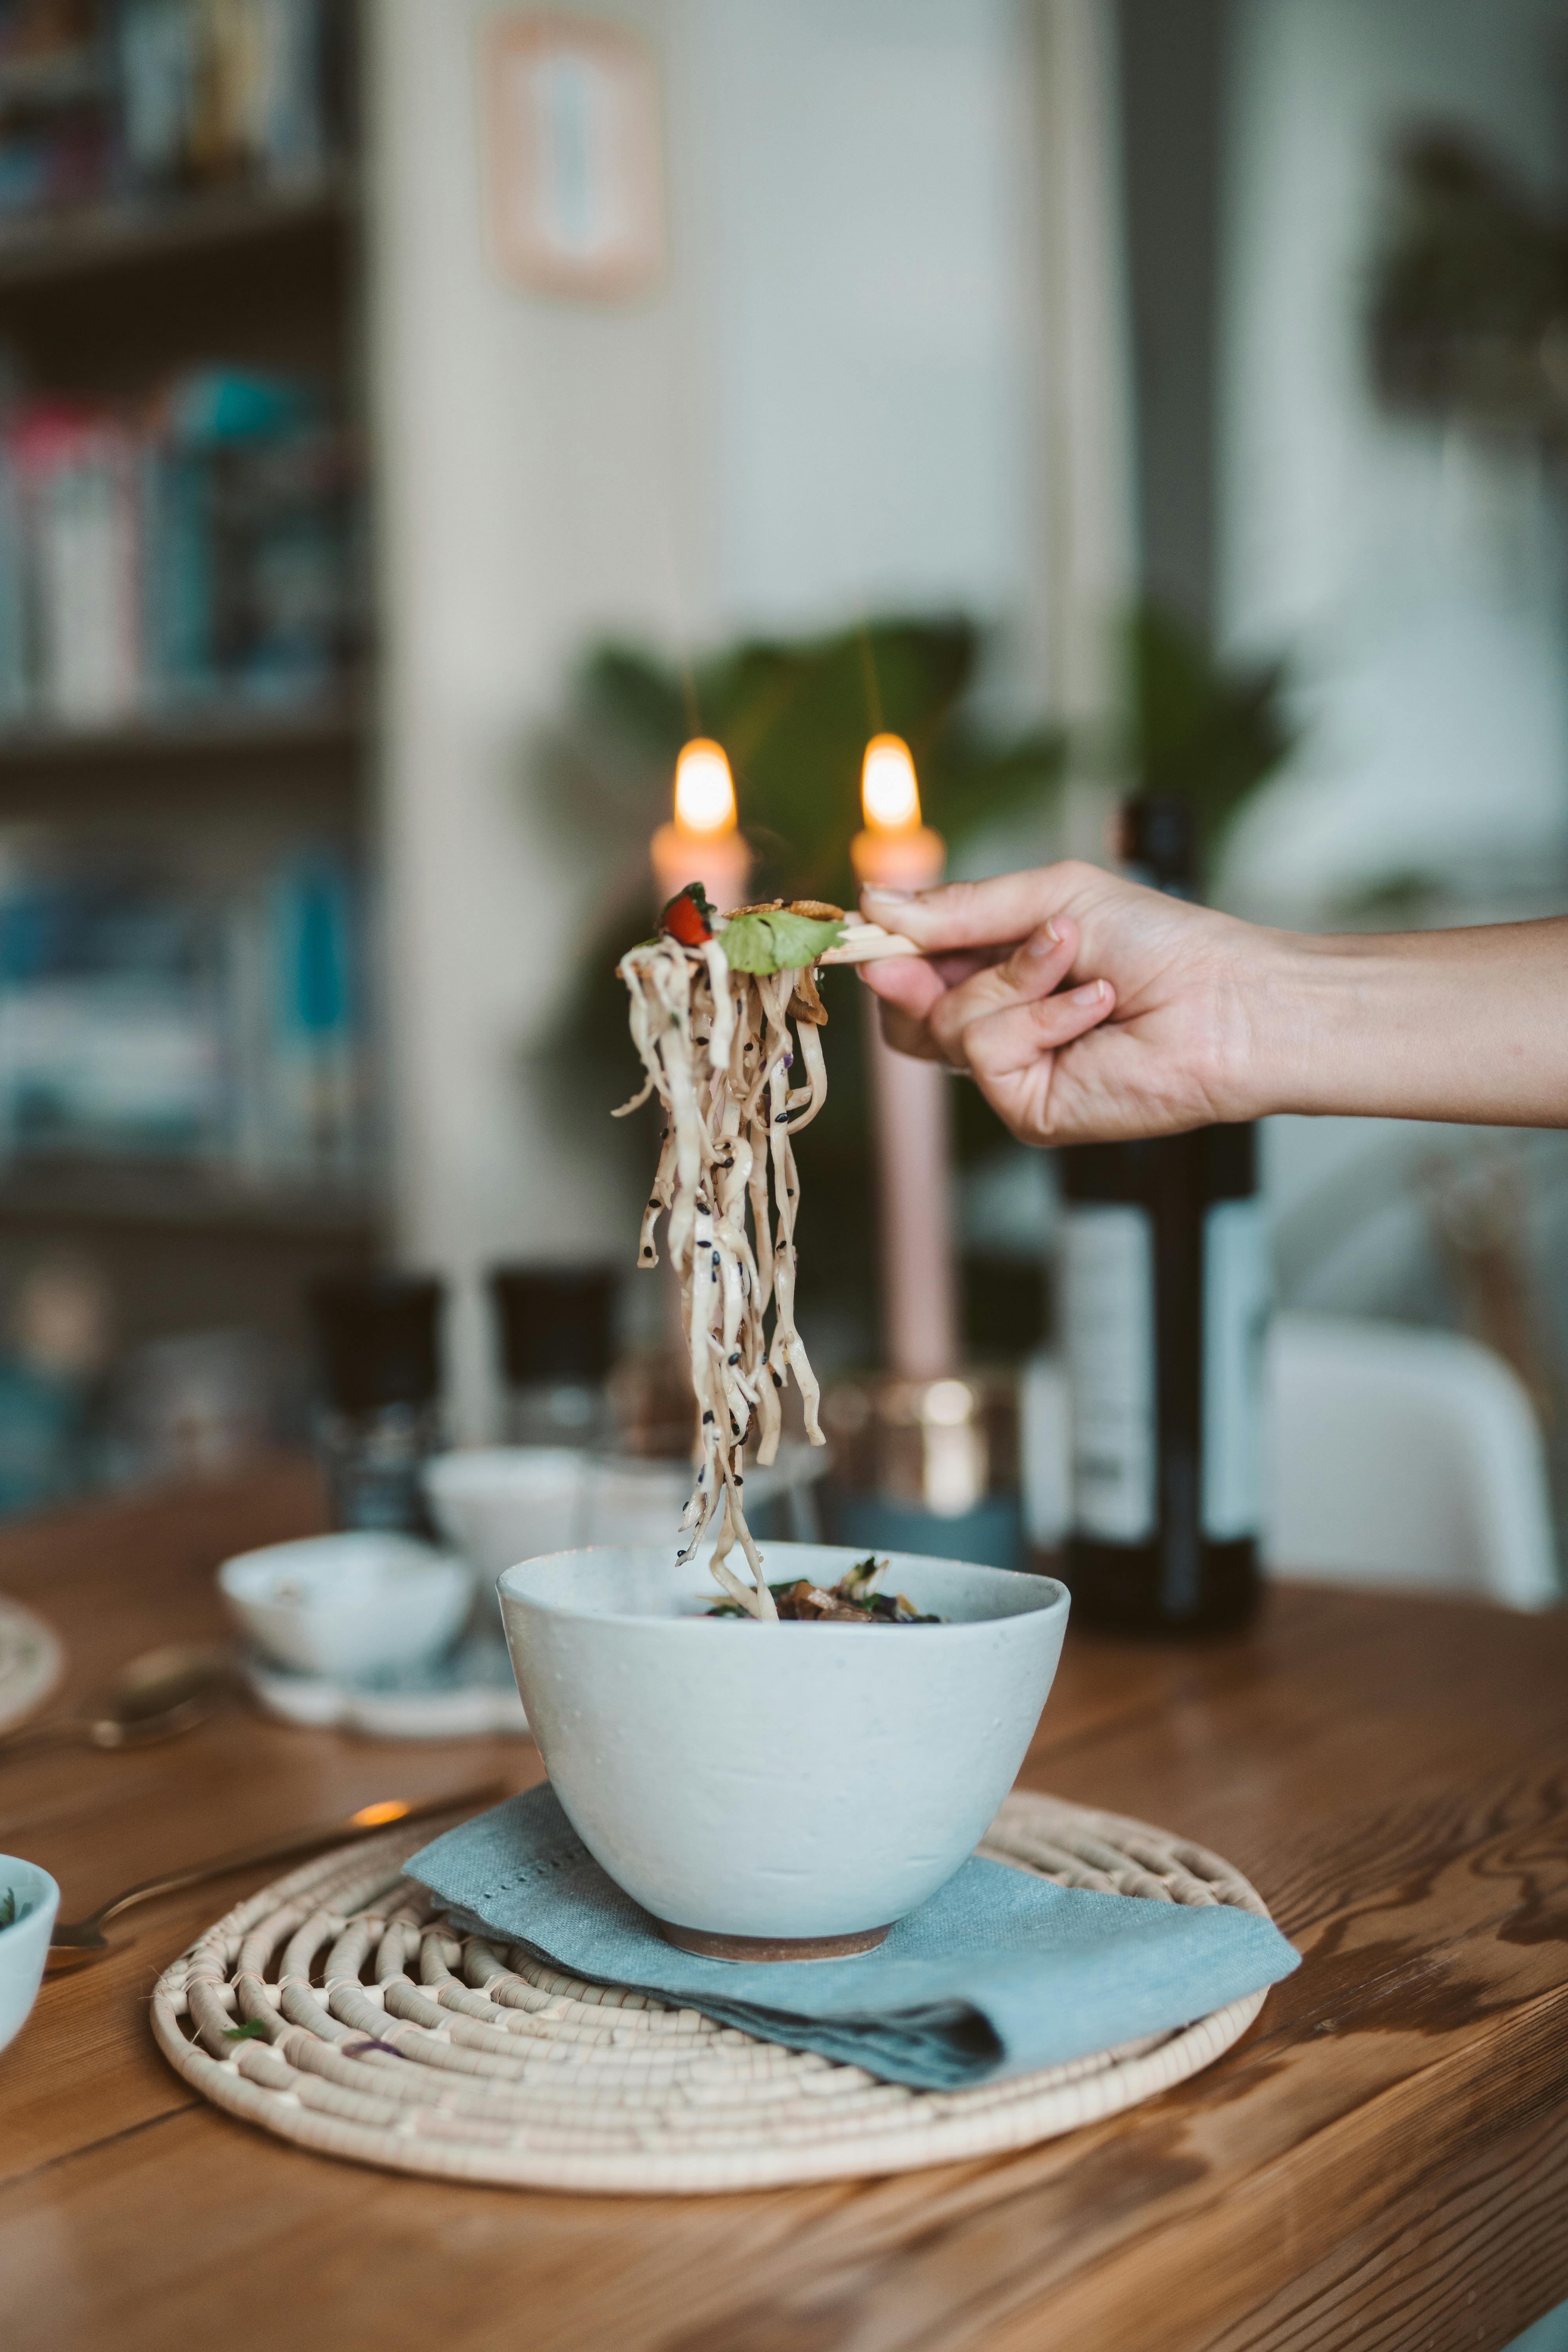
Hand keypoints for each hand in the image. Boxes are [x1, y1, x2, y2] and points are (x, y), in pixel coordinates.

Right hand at [859, 863, 1274, 1145]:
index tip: (866, 924)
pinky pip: (988, 1052)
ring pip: (945, 1026)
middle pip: (906, 1017)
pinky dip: (1041, 1016)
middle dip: (911, 974)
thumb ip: (962, 907)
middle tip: (921, 951)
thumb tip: (874, 903)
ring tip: (1076, 962)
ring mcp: (1013, 1075)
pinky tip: (1095, 1007)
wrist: (1229, 1001)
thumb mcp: (1054, 897)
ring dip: (1012, 979)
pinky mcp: (1029, 1110)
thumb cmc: (1162, 945)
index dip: (887, 952)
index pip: (915, 976)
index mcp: (1000, 978)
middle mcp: (1001, 1032)